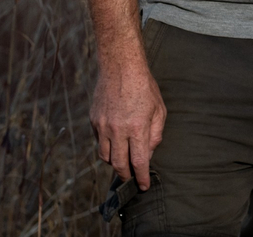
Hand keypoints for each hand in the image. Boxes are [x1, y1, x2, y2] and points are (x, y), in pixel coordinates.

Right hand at [91, 56, 166, 188]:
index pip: (139, 162)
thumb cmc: (144, 87)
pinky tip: (115, 143)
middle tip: (131, 179)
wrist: (120, 67)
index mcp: (137, 128)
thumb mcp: (159, 110)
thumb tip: (148, 153)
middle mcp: (118, 130)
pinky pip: (99, 142)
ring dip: (114, 163)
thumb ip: (155, 134)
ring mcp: (103, 126)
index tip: (143, 186)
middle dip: (126, 176)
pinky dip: (107, 147)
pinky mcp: (94, 121)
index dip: (141, 177)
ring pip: (105, 156)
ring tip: (123, 163)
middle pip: (119, 165)